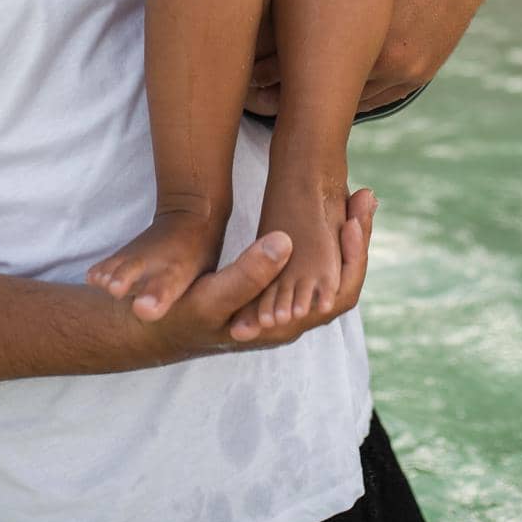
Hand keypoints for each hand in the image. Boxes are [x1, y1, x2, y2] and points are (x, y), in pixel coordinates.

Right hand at [125, 187, 377, 362]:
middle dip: (358, 238)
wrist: (157, 326)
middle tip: (365, 196)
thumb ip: (248, 274)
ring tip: (357, 196)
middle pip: (345, 279)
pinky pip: (315, 265)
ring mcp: (287, 306)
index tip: (351, 218)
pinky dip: (327, 238)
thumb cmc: (179, 315)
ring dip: (346, 235)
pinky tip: (327, 211)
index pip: (341, 294)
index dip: (353, 257)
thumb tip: (287, 242)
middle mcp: (294, 320)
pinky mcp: (276, 291)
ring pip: (333, 271)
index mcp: (286, 326)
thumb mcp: (210, 296)